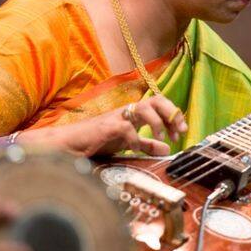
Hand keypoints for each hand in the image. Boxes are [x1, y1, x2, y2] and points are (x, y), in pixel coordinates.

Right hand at [19, 95, 187, 156]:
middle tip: (180, 130)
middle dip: (172, 112)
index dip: (174, 115)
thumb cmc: (96, 142)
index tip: (182, 132)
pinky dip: (135, 140)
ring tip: (163, 138)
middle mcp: (127, 112)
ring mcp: (116, 117)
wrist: (69, 144)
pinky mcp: (106, 127)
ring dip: (157, 122)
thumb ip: (146, 145)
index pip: (159, 105)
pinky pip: (127, 128)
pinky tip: (134, 151)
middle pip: (156, 99)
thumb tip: (167, 148)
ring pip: (144, 107)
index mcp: (133, 114)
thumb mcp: (126, 144)